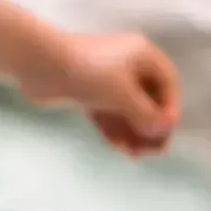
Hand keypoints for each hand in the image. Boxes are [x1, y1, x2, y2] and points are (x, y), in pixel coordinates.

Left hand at [21, 31, 180, 157]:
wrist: (39, 64)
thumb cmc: (88, 72)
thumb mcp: (123, 95)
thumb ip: (146, 114)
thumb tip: (164, 129)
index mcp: (141, 54)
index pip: (167, 83)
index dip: (170, 108)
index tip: (166, 132)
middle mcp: (127, 63)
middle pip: (148, 98)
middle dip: (150, 125)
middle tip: (153, 151)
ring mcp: (106, 78)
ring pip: (127, 109)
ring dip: (133, 132)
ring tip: (134, 155)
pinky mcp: (88, 91)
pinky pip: (109, 112)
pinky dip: (115, 129)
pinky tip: (119, 147)